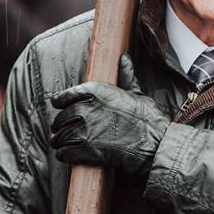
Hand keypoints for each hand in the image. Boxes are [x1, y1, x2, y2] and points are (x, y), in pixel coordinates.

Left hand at [51, 55, 168, 175]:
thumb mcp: (136, 93)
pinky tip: (66, 154)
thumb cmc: (147, 119)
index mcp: (95, 92)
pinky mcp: (85, 151)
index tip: (59, 106)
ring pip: (60, 136)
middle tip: (63, 130)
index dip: (60, 102)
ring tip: (61, 144)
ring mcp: (84, 130)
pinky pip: (64, 152)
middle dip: (61, 125)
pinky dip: (63, 154)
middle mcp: (86, 109)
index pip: (64, 96)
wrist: (154, 144)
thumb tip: (124, 60)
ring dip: (59, 141)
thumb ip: (126, 77)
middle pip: (61, 118)